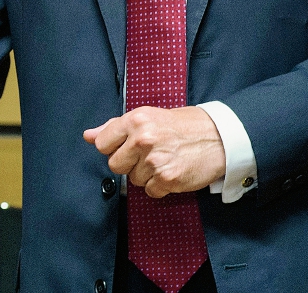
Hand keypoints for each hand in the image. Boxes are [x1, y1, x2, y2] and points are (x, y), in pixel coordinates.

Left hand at [84, 106, 226, 197]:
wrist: (219, 136)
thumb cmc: (182, 125)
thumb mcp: (147, 117)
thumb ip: (115, 127)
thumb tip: (88, 136)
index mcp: (135, 120)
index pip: (102, 144)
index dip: (113, 148)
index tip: (126, 147)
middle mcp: (142, 139)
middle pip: (115, 165)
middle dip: (128, 163)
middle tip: (147, 155)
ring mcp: (155, 160)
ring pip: (133, 179)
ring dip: (146, 175)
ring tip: (164, 160)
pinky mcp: (168, 178)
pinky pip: (150, 191)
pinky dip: (159, 186)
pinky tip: (171, 171)